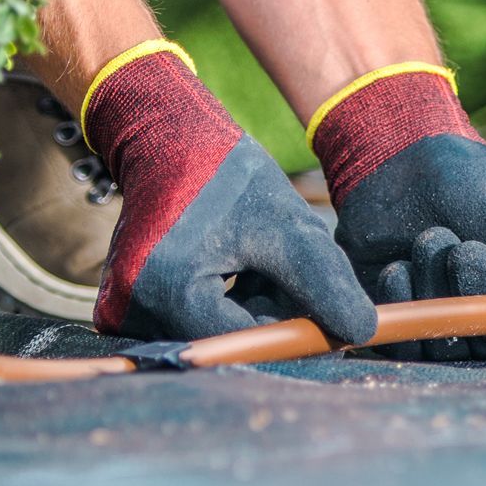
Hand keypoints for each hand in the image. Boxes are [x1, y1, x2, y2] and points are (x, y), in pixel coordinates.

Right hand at [84, 43, 376, 342]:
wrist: (169, 144)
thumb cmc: (229, 177)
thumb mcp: (286, 227)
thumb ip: (323, 282)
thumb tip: (361, 333)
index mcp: (166, 290)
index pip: (243, 341)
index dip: (292, 333)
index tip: (331, 321)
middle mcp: (132, 311)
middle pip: (227, 341)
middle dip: (272, 317)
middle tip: (293, 275)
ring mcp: (123, 312)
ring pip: (214, 333)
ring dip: (253, 310)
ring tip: (262, 263)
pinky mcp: (126, 308)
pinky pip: (193, 322)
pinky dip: (229, 304)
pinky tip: (240, 269)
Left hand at [311, 66, 485, 356]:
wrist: (396, 159)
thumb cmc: (470, 180)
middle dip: (476, 296)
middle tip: (463, 247)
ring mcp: (442, 322)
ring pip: (446, 344)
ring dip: (435, 290)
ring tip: (429, 237)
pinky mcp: (398, 322)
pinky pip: (403, 343)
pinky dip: (401, 303)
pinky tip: (397, 264)